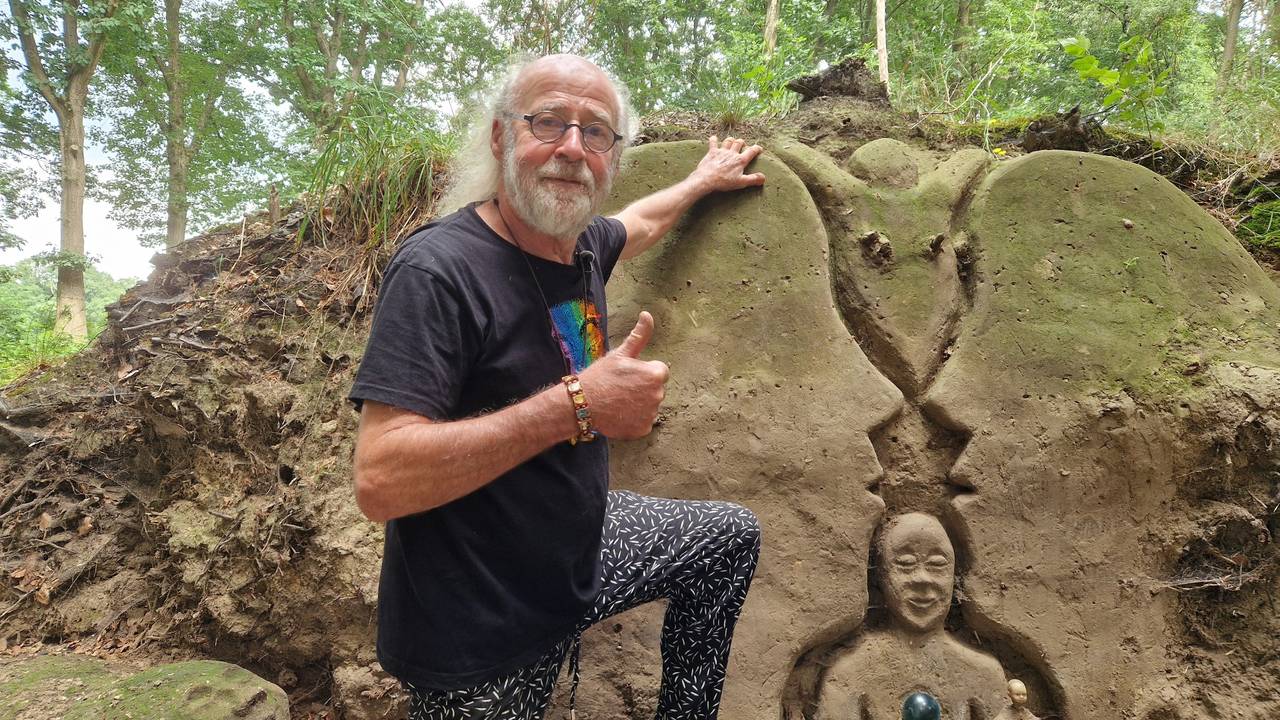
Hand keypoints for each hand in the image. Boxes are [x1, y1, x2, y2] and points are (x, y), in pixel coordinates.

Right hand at [579, 311, 668, 439]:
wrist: (582, 404)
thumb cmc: (600, 376)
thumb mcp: (620, 353)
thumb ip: (639, 335)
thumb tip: (647, 314)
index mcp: (655, 374)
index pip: (659, 371)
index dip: (643, 371)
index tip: (627, 375)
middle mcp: (658, 395)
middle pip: (655, 389)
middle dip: (642, 387)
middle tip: (621, 387)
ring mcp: (651, 414)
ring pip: (649, 405)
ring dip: (638, 404)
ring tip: (618, 400)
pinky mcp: (643, 429)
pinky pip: (643, 421)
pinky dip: (634, 419)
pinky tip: (619, 413)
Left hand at [691, 135, 766, 193]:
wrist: (707, 179)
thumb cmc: (724, 182)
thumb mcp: (741, 183)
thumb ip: (753, 179)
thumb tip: (763, 177)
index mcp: (740, 160)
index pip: (751, 151)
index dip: (757, 148)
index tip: (759, 148)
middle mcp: (732, 153)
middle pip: (739, 143)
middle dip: (742, 142)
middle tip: (743, 145)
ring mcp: (722, 151)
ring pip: (728, 141)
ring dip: (731, 140)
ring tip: (732, 141)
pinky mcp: (712, 152)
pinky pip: (713, 142)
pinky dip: (714, 139)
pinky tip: (714, 138)